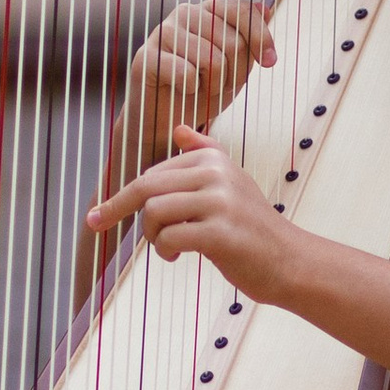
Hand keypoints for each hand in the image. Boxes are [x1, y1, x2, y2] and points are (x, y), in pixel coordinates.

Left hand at [85, 123, 293, 297]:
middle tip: (103, 226)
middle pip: (146, 187)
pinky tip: (178, 256)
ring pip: (154, 212)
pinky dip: (166, 250)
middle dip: (119, 210)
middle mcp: (217, 174)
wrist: (289, 261)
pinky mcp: (221, 232)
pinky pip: (170, 237)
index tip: (99, 215)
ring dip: (152, 236)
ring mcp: (220, 202)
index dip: (123, 197)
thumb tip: (178, 129)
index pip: (152, 173)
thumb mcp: (232, 181)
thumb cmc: (252, 227)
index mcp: (213, 159)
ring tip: (168, 248)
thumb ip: (205, 153)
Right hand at [106, 0, 275, 184]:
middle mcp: (185, 13)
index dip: (261, 37)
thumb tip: (266, 8)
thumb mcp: (235, 67)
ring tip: (203, 89)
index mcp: (208, 10)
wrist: (167, 118)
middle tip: (221, 85)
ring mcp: (164, 32)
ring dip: (214, 85)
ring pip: (211, 59)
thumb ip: (248, 40)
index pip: (242, 11)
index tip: (270, 63)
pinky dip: (192, 90)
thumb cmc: (202, 89)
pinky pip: (186, 73)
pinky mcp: (146, 56)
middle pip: (232, 41)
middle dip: (235, 73)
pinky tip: (184, 90)